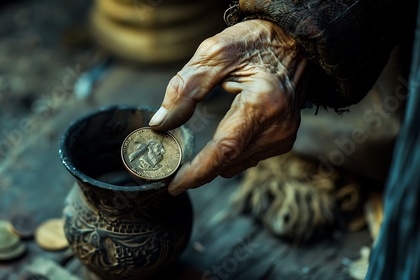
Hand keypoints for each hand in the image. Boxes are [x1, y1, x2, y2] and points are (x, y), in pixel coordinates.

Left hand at [149, 20, 307, 194]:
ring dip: (213, 162)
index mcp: (262, 104)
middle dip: (198, 170)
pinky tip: (216, 143)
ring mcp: (284, 135)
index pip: (224, 149)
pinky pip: (248, 156)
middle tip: (169, 167)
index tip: (173, 186)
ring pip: (238, 163)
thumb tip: (160, 123)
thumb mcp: (214, 53)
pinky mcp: (284, 138)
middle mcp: (278, 127)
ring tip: (189, 155)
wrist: (295, 41)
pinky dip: (228, 154)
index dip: (197, 172)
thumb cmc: (256, 42)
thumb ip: (184, 89)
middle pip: (229, 162)